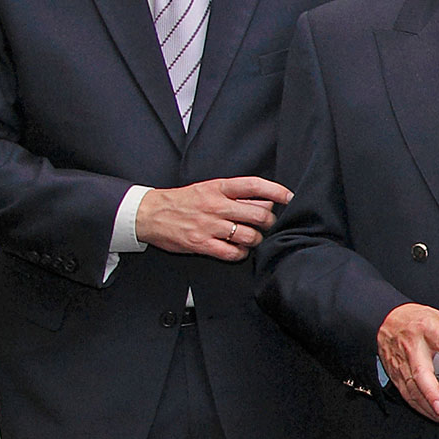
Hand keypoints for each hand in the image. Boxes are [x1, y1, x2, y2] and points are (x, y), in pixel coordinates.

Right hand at [135, 176, 291, 260]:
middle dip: (269, 222)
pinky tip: (238, 250)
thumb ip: (235, 195)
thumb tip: (266, 201)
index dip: (276, 191)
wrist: (149, 214)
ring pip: (249, 235)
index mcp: (218, 188)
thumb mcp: (208, 189)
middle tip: (267, 224)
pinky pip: (233, 253)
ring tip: (252, 238)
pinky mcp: (201, 244)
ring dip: (256, 240)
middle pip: (258, 214)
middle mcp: (215, 205)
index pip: (253, 185)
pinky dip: (241, 253)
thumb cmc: (182, 201)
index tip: (289, 197)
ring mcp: (209, 226)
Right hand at [375, 303, 438, 428]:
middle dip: (432, 393)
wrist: (388, 320)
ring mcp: (401, 362)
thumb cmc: (418, 320)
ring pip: (412, 388)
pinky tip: (433, 415)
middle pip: (421, 372)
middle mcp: (413, 347)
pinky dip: (419, 407)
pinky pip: (406, 393)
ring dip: (428, 407)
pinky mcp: (395, 374)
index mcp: (428, 329)